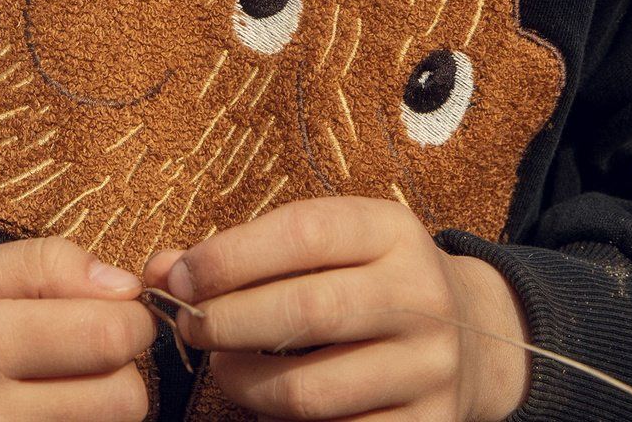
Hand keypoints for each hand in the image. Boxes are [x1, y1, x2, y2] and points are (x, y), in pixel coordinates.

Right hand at [0, 236, 156, 421]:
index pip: (109, 337)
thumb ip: (37, 267)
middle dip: (126, 368)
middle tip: (92, 346)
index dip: (134, 315)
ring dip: (100, 408)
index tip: (115, 303)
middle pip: (120, 404)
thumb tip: (124, 281)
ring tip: (63, 380)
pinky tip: (37, 412)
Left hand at [142, 196, 530, 421]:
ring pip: (310, 391)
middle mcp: (419, 297)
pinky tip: (267, 398)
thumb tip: (161, 267)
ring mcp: (427, 369)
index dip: (230, 256)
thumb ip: (248, 250)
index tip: (178, 274)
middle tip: (188, 325)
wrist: (471, 334)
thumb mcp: (329, 241)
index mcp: (392, 232)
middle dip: (228, 322)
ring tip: (222, 367)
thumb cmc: (370, 277)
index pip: (302, 233)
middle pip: (305, 312)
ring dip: (245, 383)